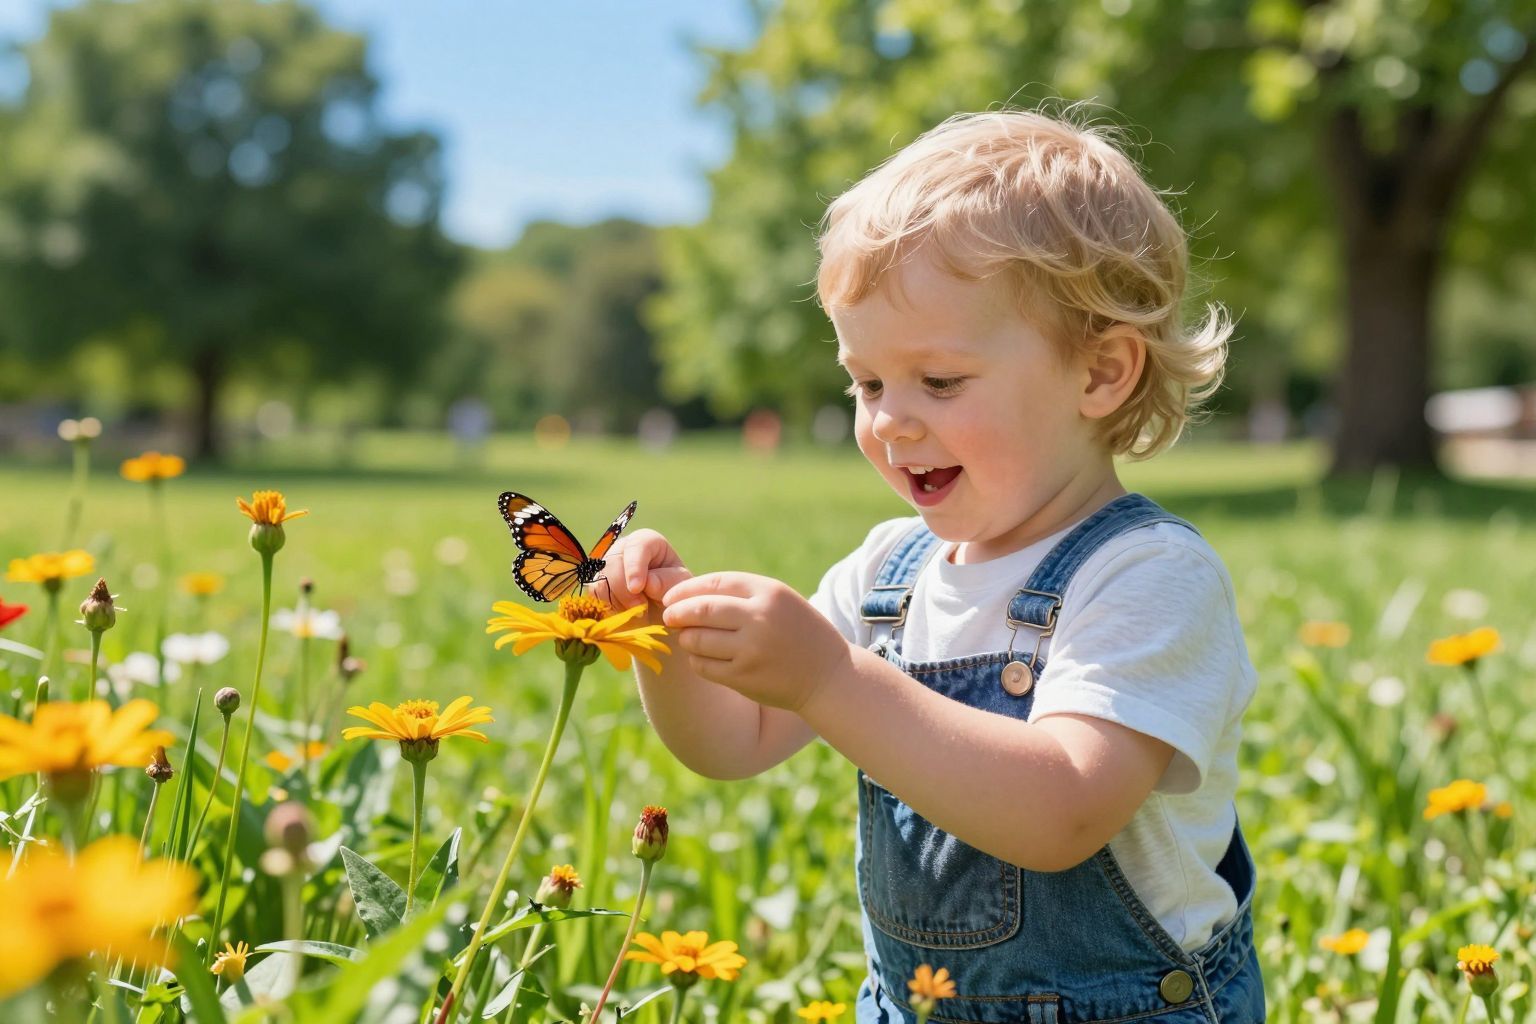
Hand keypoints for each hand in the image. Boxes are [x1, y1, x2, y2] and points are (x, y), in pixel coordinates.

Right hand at [600, 529, 692, 612]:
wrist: (663, 609)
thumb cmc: (675, 591)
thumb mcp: (680, 586)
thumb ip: (668, 582)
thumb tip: (648, 583)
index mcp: (647, 542)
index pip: (636, 545)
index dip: (634, 566)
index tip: (637, 588)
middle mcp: (622, 549)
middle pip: (612, 563)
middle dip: (624, 590)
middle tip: (640, 609)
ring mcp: (606, 567)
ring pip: (600, 582)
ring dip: (617, 603)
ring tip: (637, 614)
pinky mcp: (597, 586)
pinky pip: (595, 598)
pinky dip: (609, 610)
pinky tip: (625, 617)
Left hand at [661, 572, 851, 711]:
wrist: (828, 675)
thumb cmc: (798, 633)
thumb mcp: (779, 601)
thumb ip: (741, 594)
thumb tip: (687, 595)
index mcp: (769, 593)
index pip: (714, 583)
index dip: (686, 589)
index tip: (672, 597)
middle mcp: (759, 618)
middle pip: (700, 609)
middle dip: (677, 612)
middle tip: (669, 616)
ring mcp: (751, 649)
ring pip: (697, 639)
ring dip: (686, 638)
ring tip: (688, 638)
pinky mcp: (744, 677)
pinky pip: (704, 665)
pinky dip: (696, 660)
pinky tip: (702, 657)